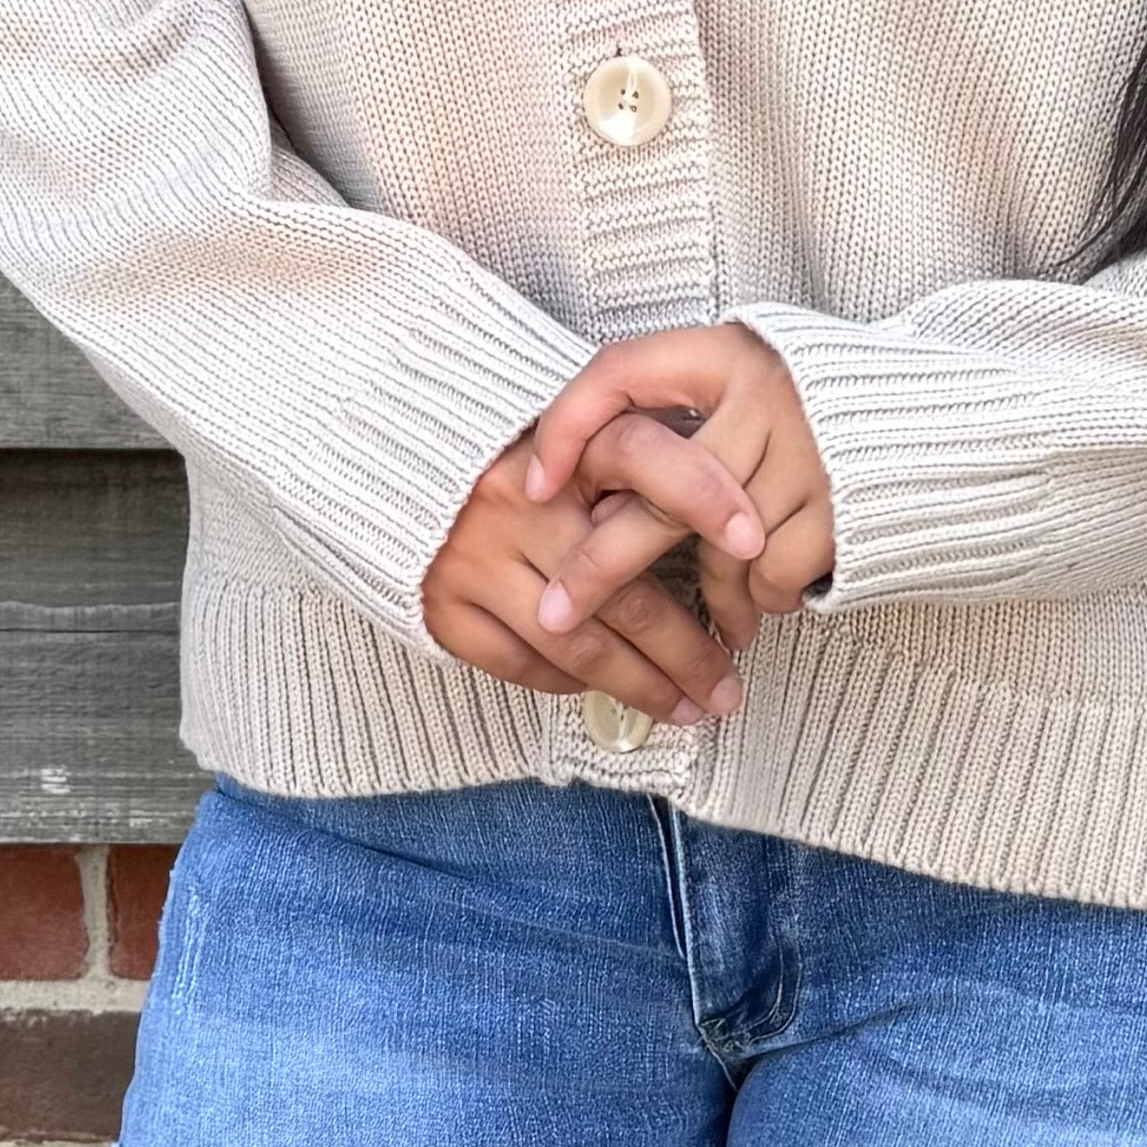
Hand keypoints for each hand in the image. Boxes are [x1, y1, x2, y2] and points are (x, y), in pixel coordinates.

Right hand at [421, 435, 747, 728]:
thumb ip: (634, 471)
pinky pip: (524, 664)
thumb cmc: (510, 457)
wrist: (391, 461)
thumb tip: (723, 530)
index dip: (706, 495)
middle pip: (625, 591)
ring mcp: (474, 559)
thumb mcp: (575, 438)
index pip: (646, 456)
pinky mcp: (442, 606)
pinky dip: (571, 684)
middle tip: (729, 686)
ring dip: (643, 687)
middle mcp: (516, 504)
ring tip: (688, 708)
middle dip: (689, 652)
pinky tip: (606, 690)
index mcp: (560, 449)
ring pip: (580, 645)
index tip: (754, 540)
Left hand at [520, 323, 835, 647]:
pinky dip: (764, 598)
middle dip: (601, 564)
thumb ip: (682, 422)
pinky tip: (768, 601)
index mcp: (727, 353)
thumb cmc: (821, 415)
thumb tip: (583, 497)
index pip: (621, 370)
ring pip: (719, 548)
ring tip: (716, 626)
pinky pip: (772, 572)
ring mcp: (809, 450)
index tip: (530, 485)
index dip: (566, 425)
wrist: (940, 428)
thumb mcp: (750, 387)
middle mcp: (767, 394)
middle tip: (557, 614)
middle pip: (661, 491)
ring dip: (712, 597)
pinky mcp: (845, 504)